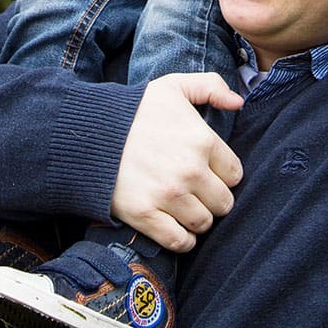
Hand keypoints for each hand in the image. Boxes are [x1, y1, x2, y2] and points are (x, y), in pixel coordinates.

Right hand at [110, 73, 243, 251]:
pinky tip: (175, 226)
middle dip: (212, 197)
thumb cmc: (134, 109)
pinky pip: (180, 242)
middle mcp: (191, 171)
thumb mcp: (173, 86)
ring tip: (184, 206)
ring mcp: (169, 196)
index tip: (208, 171)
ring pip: (204, 223)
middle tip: (196, 191)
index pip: (234, 174)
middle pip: (223, 202)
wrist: (89, 131)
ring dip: (196, 218)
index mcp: (202, 140)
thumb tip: (237, 102)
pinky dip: (182, 239)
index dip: (222, 174)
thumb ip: (211, 86)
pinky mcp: (146, 216)